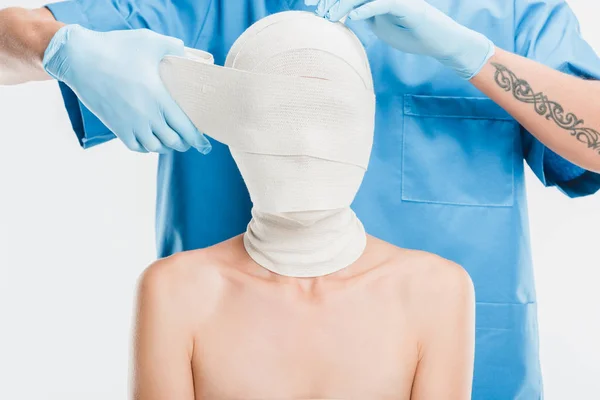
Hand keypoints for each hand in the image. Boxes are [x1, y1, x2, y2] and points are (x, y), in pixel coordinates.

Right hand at [42, 25, 210, 153]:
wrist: (79, 58)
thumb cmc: (116, 48)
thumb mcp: (150, 41)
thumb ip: (175, 48)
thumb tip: (192, 56)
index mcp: (160, 98)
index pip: (187, 128)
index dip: (199, 140)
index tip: (206, 145)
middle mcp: (148, 116)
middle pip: (174, 141)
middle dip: (186, 144)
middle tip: (191, 141)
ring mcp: (131, 124)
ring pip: (156, 147)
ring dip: (167, 146)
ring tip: (172, 141)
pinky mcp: (116, 127)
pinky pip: (136, 147)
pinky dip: (147, 148)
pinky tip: (151, 142)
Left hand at [307, 0, 494, 79]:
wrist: (438, 42)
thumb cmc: (410, 33)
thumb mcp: (380, 25)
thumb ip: (364, 16)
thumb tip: (345, 16)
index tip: (309, 4)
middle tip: (314, 8)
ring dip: (343, 5)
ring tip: (329, 17)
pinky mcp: (405, 5)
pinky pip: (382, 4)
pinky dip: (366, 9)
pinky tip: (352, 17)